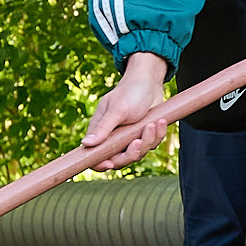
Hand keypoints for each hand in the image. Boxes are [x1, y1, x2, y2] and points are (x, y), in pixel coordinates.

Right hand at [81, 52, 172, 169]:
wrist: (149, 81)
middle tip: (138, 141)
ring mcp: (129, 137)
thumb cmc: (129, 92)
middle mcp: (114, 137)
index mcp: (101, 131)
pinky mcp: (143, 135)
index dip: (100, 164)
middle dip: (131, 153)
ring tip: (152, 124)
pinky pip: (151, 144)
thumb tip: (86, 144)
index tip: (109, 164)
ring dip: (147, 140)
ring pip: (138, 153)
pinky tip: (159, 122)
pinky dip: (157, 135)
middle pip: (119, 160)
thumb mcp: (117, 110)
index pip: (95, 155)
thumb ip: (103, 128)